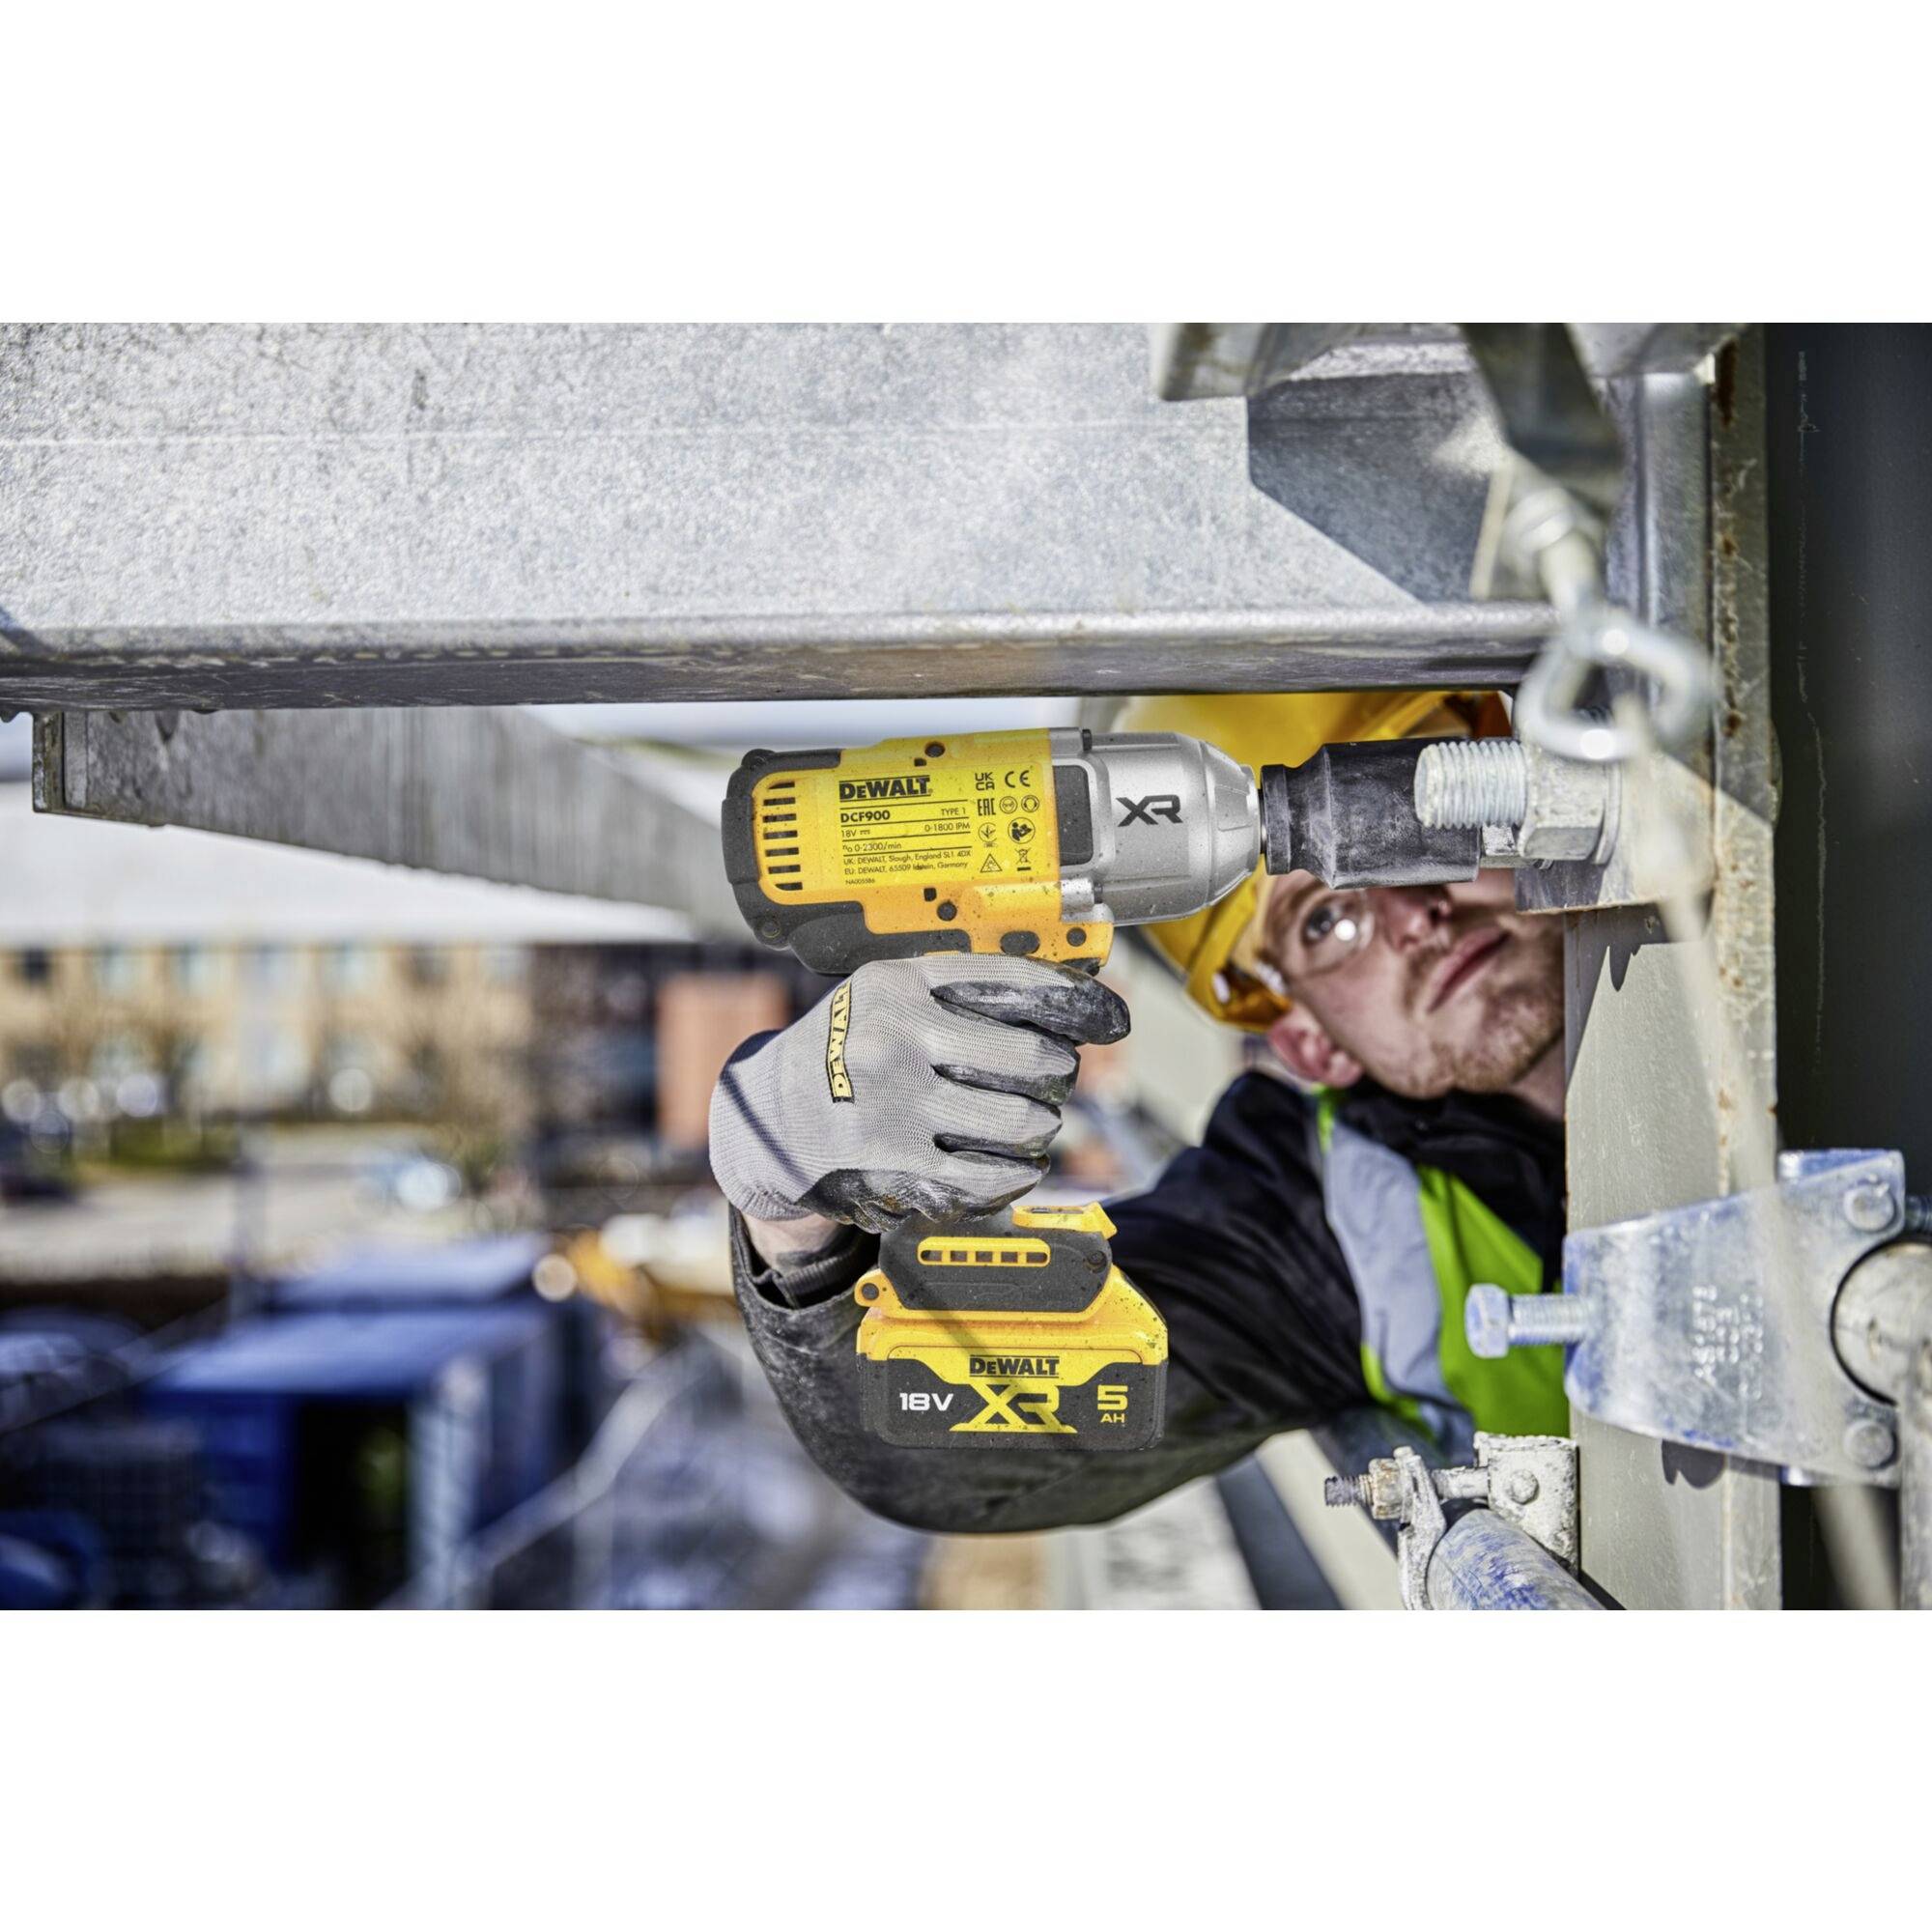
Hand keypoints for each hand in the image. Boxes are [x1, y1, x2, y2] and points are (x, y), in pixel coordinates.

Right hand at [708, 954, 1127, 1234]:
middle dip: (1056, 1074)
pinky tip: (1017, 1166)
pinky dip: (1016, 1174)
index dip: (1075, 1002)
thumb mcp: (885, 994)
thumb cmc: (846, 1046)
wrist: (766, 1113)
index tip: (1109, 1019)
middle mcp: (900, 1032)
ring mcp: (897, 1098)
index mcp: (903, 981)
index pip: (1013, 983)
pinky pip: (987, 1173)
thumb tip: (1062, 999)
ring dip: (1039, 1127)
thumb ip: (955, 991)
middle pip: (1030, 1059)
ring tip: (1032, 1122)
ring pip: (1019, 1121)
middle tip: (1052, 1078)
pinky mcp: (894, 1155)